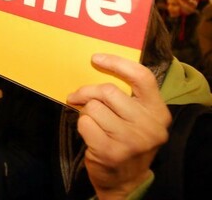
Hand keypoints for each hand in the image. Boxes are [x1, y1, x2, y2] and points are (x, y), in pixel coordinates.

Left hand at [67, 54, 171, 199]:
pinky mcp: (111, 152)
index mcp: (158, 112)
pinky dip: (81, 125)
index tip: (96, 58)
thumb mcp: (136, 117)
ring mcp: (131, 141)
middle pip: (109, 91)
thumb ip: (125, 96)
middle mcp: (149, 126)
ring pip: (93, 107)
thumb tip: (94, 68)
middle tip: (79, 98)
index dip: (117, 63)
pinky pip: (84, 123)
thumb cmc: (126, 140)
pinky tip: (90, 134)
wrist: (125, 180)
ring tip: (92, 122)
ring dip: (86, 112)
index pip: (142, 77)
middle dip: (89, 92)